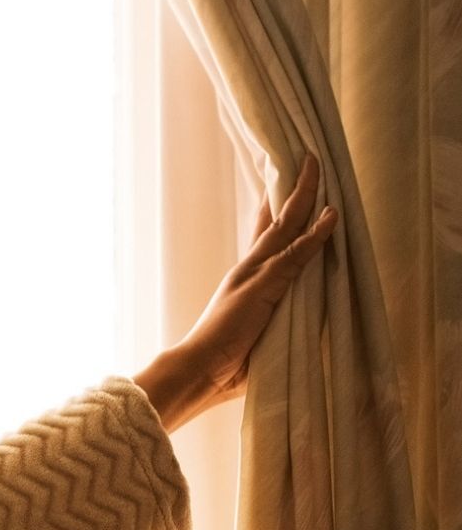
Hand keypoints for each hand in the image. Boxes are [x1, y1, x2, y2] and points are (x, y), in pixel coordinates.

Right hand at [135, 152, 336, 432]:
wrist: (198, 370)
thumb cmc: (221, 362)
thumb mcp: (252, 334)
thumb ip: (266, 320)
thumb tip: (284, 324)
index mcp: (244, 279)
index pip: (263, 235)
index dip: (274, 209)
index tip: (282, 185)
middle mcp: (248, 268)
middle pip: (275, 219)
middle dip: (291, 188)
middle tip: (305, 159)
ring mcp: (256, 274)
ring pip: (286, 226)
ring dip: (305, 196)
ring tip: (317, 167)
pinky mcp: (265, 286)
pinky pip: (297, 254)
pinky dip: (316, 234)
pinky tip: (331, 214)